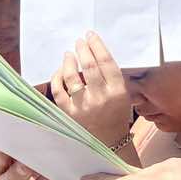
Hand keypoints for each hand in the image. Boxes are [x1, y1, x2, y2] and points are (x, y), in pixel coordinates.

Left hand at [50, 32, 133, 146]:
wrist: (109, 144)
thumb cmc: (116, 116)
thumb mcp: (122, 96)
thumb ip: (111, 77)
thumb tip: (95, 52)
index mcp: (118, 91)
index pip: (107, 62)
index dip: (97, 46)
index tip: (90, 36)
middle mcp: (101, 97)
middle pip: (89, 66)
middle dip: (83, 49)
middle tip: (79, 41)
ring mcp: (84, 106)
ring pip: (72, 76)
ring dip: (69, 61)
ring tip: (68, 54)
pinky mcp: (69, 113)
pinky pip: (59, 90)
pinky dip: (57, 77)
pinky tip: (59, 71)